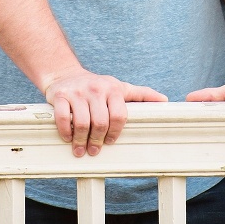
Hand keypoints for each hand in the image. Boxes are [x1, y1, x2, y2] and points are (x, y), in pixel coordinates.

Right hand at [43, 67, 167, 156]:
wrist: (66, 74)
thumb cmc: (98, 86)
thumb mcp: (121, 87)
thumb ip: (141, 94)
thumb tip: (164, 101)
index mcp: (114, 89)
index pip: (119, 115)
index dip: (115, 132)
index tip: (110, 142)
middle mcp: (96, 89)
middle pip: (100, 121)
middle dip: (97, 140)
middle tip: (94, 150)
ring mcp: (77, 92)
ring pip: (81, 122)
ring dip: (81, 140)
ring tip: (80, 150)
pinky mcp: (60, 96)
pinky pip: (62, 118)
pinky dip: (65, 131)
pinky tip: (68, 138)